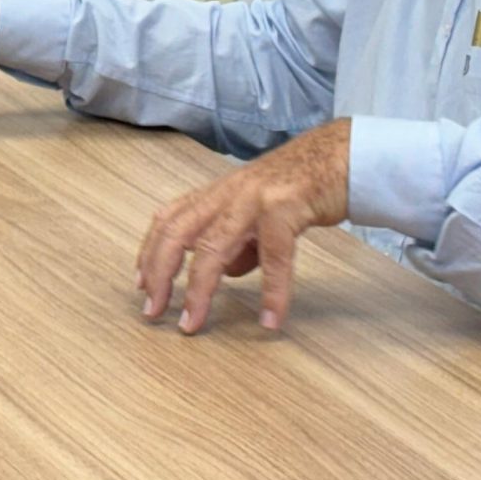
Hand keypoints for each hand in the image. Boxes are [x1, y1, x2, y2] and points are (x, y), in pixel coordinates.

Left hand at [135, 119, 352, 334]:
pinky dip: (272, 292)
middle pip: (177, 233)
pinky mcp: (285, 209)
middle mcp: (226, 194)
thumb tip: (224, 274)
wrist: (339, 156)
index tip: (141, 285)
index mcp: (215, 194)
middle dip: (159, 273)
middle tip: (153, 310)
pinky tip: (270, 319)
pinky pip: (275, 257)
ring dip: (199, 291)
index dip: (150, 252)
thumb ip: (238, 243)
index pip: (168, 220)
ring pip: (212, 247)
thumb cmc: (297, 187)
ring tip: (193, 324)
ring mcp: (253, 199)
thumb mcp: (257, 213)